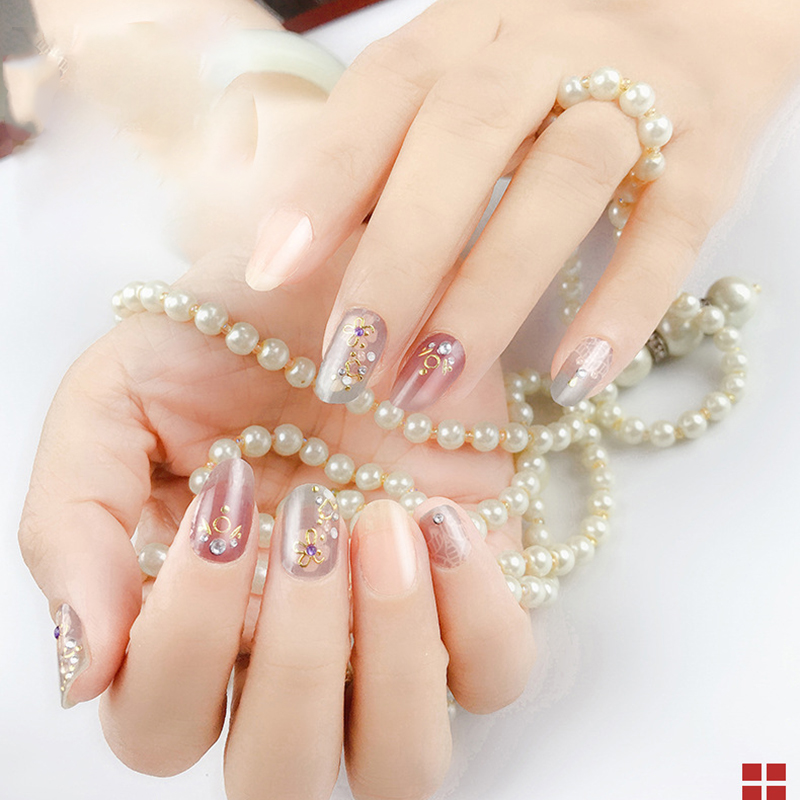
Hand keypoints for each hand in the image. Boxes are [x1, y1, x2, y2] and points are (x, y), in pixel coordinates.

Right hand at [17, 248, 533, 797]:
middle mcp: (287, 649)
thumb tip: (81, 664)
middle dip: (296, 660)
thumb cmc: (219, 340)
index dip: (182, 638)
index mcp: (186, 618)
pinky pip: (494, 674)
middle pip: (282, 772)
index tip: (221, 499)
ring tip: (382, 522)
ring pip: (401, 763)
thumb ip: (72, 520)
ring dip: (392, 658)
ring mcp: (387, 631)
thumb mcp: (115, 398)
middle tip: (305, 517)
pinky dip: (476, 615)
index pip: (160, 722)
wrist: (332, 279)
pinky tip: (438, 515)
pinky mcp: (472, 591)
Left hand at [244, 0, 799, 408]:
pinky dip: (621, 308)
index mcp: (466, 33)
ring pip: (562, 182)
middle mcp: (544, 47)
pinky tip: (573, 382)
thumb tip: (292, 258)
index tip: (271, 274)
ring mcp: (636, 95)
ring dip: (492, 294)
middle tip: (353, 363)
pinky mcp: (707, 156)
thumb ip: (386, 160)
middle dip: (401, 259)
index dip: (324, 182)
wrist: (701, 27)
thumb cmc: (544, 87)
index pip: (383, 94)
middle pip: (463, 138)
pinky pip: (669, 231)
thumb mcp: (456, 97)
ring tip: (435, 388)